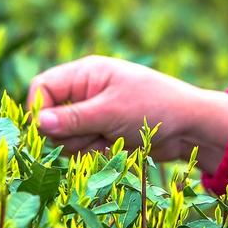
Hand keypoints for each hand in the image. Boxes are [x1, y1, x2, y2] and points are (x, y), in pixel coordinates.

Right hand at [27, 55, 227, 173]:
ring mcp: (91, 114)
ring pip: (63, 137)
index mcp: (84, 74)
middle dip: (68, 133)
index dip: (39, 110)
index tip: (48, 130)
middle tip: (97, 132)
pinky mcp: (99, 133)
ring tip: (112, 137)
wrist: (189, 128)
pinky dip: (95, 152)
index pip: (42, 87)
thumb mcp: (111, 111)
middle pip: (49, 117)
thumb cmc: (154, 108)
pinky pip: (81, 148)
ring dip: (84, 145)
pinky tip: (117, 145)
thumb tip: (38, 123)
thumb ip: (73, 119)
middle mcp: (84, 92)